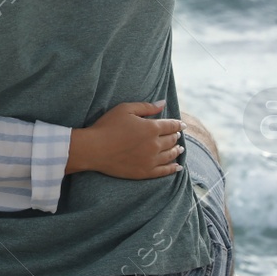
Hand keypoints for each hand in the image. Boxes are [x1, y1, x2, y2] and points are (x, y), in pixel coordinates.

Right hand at [66, 100, 182, 178]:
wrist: (94, 149)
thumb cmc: (107, 126)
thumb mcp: (125, 109)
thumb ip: (146, 107)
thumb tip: (163, 103)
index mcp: (151, 128)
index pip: (171, 125)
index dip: (178, 124)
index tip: (182, 125)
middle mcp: (155, 144)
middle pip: (172, 140)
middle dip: (176, 137)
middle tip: (177, 136)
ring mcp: (151, 159)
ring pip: (170, 155)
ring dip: (177, 151)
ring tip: (180, 149)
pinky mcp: (145, 172)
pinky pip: (164, 171)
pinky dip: (173, 168)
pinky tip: (178, 167)